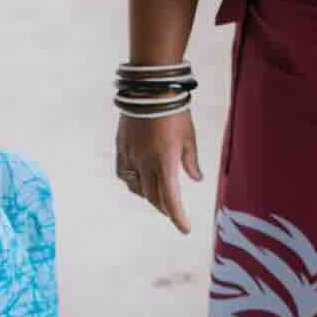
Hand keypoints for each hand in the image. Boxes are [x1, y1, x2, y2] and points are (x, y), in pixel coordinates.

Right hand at [115, 107, 202, 234]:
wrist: (149, 87)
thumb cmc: (174, 110)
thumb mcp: (189, 136)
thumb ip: (190, 161)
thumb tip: (196, 178)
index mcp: (165, 161)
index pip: (171, 198)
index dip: (178, 217)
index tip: (185, 229)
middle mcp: (145, 163)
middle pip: (154, 197)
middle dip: (165, 208)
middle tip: (174, 212)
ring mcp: (130, 156)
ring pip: (138, 189)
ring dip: (149, 196)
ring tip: (158, 196)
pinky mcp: (121, 148)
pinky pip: (125, 175)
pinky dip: (133, 183)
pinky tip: (139, 181)